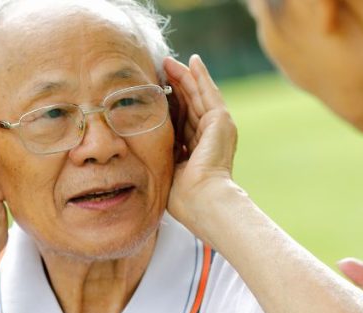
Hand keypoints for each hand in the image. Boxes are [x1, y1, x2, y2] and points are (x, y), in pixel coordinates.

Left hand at [162, 55, 238, 239]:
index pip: (182, 120)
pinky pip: (208, 92)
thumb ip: (161, 154)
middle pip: (191, 104)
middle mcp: (210, 137)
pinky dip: (201, 76)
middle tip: (162, 66)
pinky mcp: (221, 121)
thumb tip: (140, 147)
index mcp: (197, 150)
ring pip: (199, 95)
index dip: (170, 103)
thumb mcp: (166, 169)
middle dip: (177, 85)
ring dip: (185, 76)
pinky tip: (192, 61)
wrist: (202, 200)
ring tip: (170, 61)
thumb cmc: (182, 196)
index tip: (155, 90)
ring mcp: (218, 128)